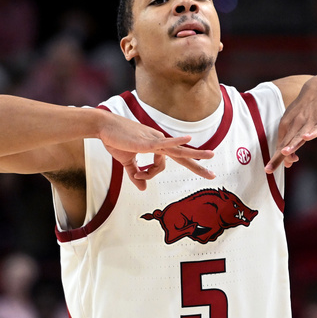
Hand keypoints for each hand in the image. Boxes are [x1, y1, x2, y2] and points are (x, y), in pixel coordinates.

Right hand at [98, 113, 214, 189]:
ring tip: (211, 155)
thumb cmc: (115, 140)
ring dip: (195, 154)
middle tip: (212, 176)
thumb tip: (143, 190)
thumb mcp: (126, 162)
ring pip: (179, 150)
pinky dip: (176, 141)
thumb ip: (135, 175)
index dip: (150, 175)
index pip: (162, 166)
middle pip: (182, 156)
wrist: (104, 127)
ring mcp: (155, 140)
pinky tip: (188, 140)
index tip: (137, 176)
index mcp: (156, 146)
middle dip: (197, 166)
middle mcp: (159, 142)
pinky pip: (165, 143)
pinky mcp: (148, 140)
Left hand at [267, 75, 316, 172]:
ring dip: (292, 144)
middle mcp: (296, 124)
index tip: (268, 170)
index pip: (280, 145)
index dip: (276, 158)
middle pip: (287, 143)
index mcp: (287, 126)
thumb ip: (290, 143)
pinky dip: (312, 133)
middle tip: (271, 167)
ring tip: (285, 152)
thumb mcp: (295, 124)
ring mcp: (309, 122)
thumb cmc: (304, 110)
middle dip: (280, 155)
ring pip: (299, 135)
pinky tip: (307, 137)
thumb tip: (287, 162)